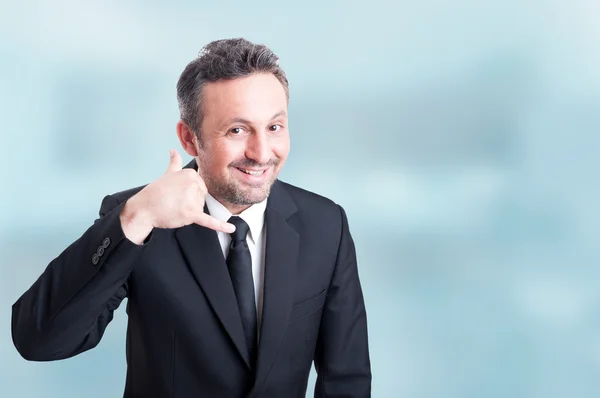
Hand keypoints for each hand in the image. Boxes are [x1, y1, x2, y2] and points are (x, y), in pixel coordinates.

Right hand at [120, 150, 234, 243]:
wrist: (144, 208)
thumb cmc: (155, 192)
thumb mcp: (167, 173)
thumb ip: (174, 163)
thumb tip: (173, 151)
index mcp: (191, 174)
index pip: (201, 186)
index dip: (189, 193)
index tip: (178, 193)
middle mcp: (194, 184)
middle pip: (202, 197)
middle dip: (190, 202)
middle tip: (174, 201)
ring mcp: (193, 199)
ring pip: (201, 208)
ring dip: (190, 211)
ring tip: (174, 207)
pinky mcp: (191, 214)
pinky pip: (209, 221)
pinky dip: (221, 226)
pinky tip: (231, 229)